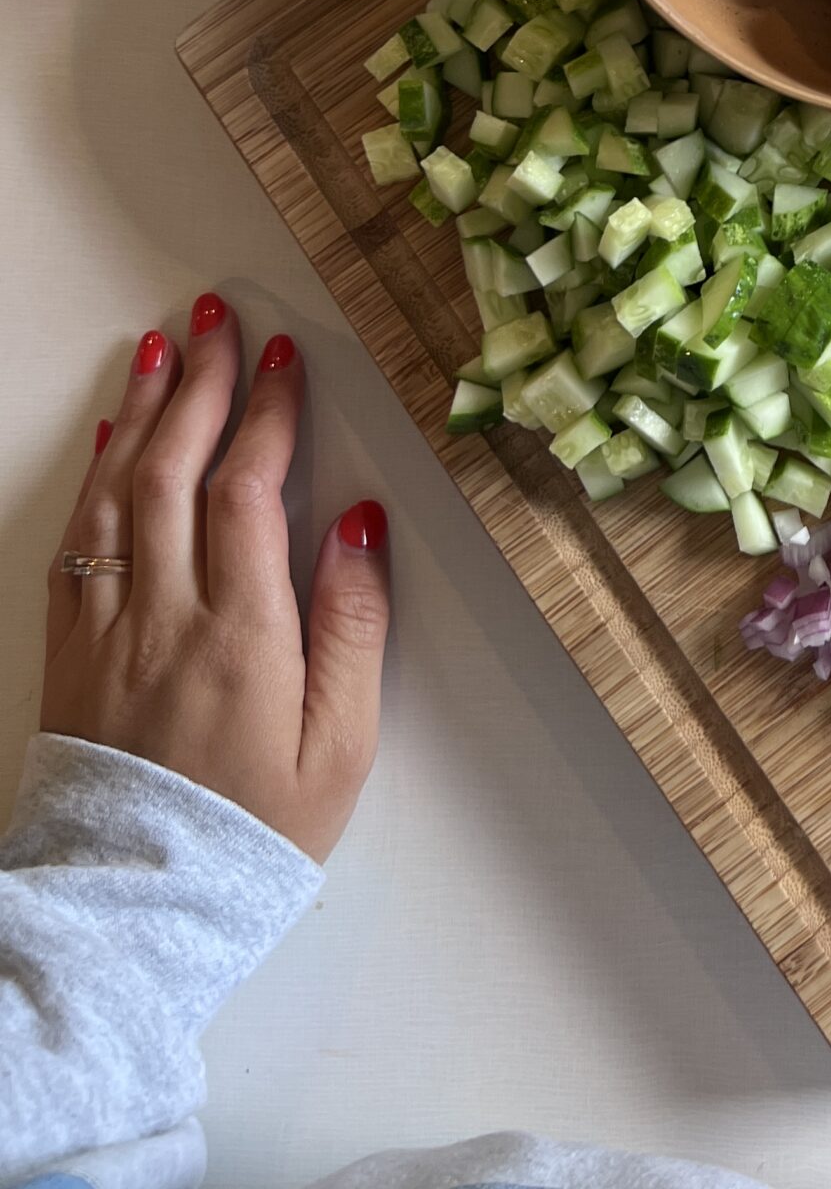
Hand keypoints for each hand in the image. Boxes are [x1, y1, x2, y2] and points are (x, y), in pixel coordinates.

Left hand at [41, 295, 389, 862]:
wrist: (139, 909)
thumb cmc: (253, 832)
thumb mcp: (341, 744)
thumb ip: (355, 627)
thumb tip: (361, 524)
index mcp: (240, 635)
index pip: (248, 489)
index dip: (267, 413)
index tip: (284, 360)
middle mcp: (165, 617)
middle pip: (173, 469)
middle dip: (200, 383)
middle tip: (219, 319)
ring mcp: (108, 630)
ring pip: (114, 492)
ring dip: (139, 410)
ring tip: (162, 348)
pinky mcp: (73, 652)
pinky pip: (77, 541)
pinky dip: (94, 476)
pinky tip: (109, 439)